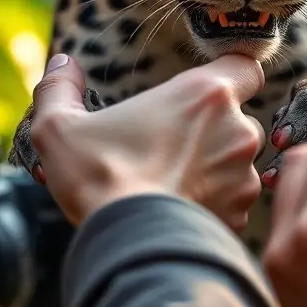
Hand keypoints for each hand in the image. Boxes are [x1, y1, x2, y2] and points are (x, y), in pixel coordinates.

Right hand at [29, 53, 266, 229]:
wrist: (126, 243)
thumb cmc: (98, 176)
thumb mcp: (60, 127)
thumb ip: (60, 88)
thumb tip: (61, 64)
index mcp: (205, 94)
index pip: (246, 68)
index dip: (232, 77)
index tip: (206, 93)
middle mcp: (238, 130)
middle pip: (239, 119)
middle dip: (212, 131)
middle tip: (169, 146)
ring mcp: (244, 176)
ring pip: (237, 164)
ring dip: (213, 169)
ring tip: (169, 183)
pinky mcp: (241, 215)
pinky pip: (233, 203)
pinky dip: (212, 205)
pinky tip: (177, 210)